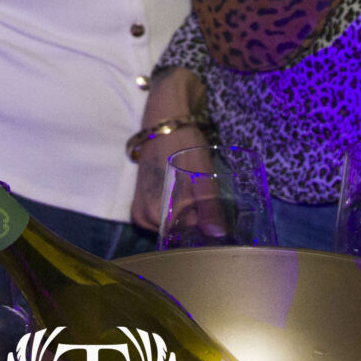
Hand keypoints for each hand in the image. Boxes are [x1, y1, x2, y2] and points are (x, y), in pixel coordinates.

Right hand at [129, 69, 206, 228]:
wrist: (165, 121)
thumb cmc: (184, 145)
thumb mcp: (202, 176)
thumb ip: (208, 208)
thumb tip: (216, 235)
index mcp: (156, 215)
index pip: (186, 239)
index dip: (205, 234)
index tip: (220, 229)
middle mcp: (144, 218)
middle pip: (178, 235)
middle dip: (197, 228)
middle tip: (215, 214)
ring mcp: (140, 212)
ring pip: (172, 227)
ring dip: (188, 220)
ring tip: (203, 204)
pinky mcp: (142, 203)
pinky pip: (164, 219)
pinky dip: (178, 213)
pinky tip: (189, 200)